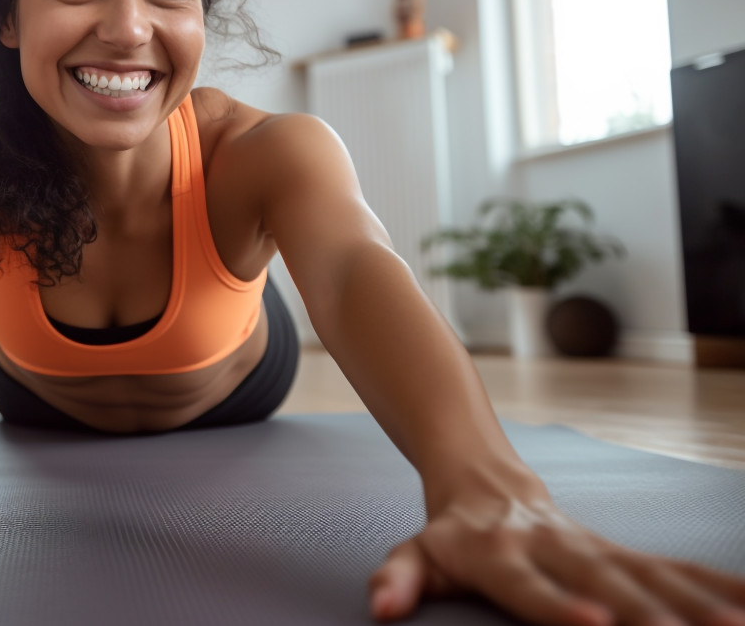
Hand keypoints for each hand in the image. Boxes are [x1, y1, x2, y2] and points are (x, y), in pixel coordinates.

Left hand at [368, 492, 744, 625]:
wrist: (484, 480)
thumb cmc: (449, 532)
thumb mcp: (416, 552)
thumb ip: (399, 578)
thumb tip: (381, 606)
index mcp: (499, 554)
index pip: (530, 586)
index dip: (559, 606)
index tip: (596, 624)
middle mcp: (553, 547)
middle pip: (605, 582)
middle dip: (652, 613)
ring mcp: (593, 547)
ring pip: (650, 575)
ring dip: (698, 602)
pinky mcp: (621, 551)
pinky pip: (674, 568)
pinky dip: (717, 584)